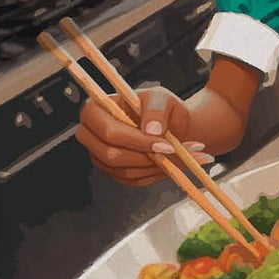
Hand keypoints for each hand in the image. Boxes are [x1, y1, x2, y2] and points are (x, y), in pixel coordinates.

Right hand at [78, 82, 196, 187]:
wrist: (168, 124)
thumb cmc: (159, 108)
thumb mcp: (160, 98)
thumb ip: (156, 110)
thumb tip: (152, 130)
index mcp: (95, 110)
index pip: (108, 131)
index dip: (135, 140)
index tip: (164, 143)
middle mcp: (92, 136)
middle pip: (113, 156)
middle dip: (147, 156)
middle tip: (176, 151)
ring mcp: (100, 157)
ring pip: (125, 172)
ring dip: (157, 167)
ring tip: (186, 155)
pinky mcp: (114, 173)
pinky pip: (135, 180)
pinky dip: (158, 174)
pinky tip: (175, 163)